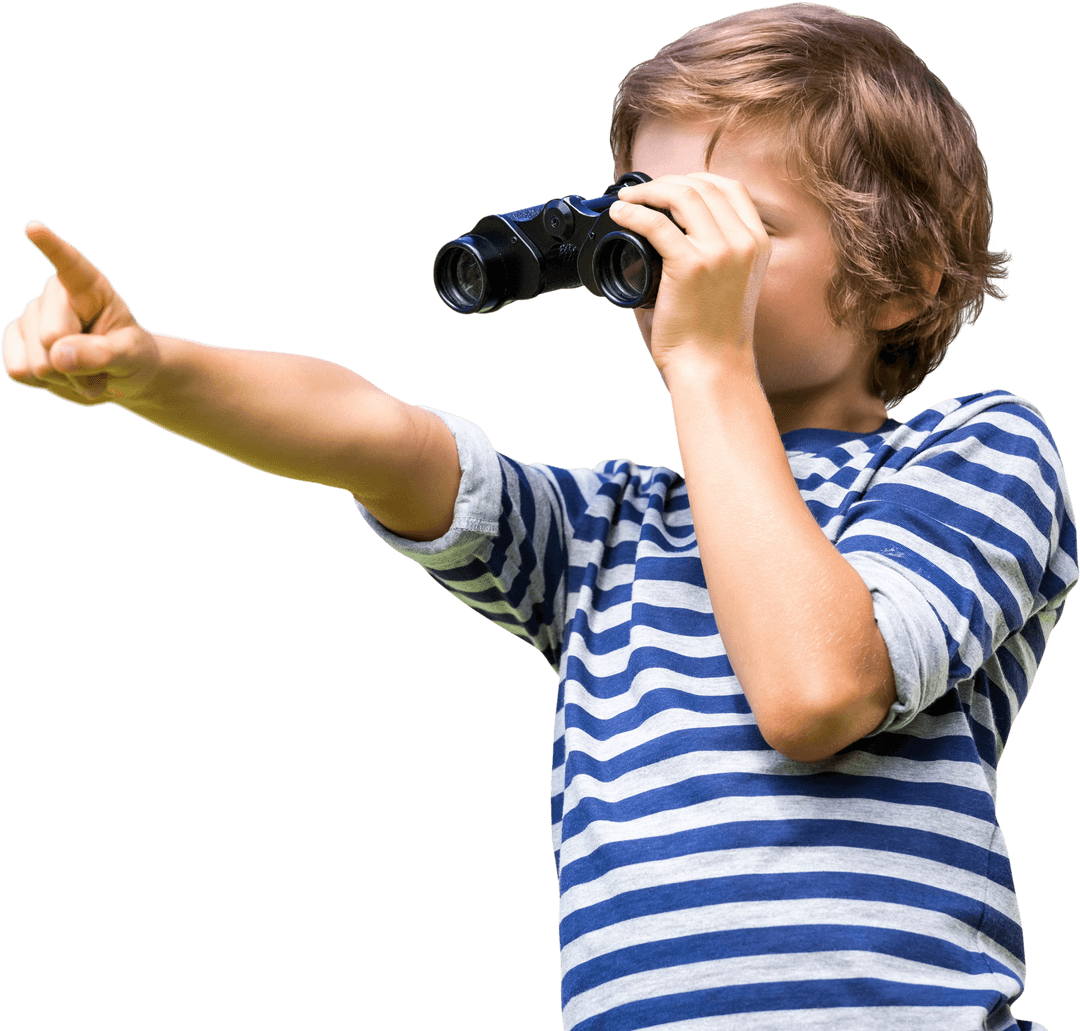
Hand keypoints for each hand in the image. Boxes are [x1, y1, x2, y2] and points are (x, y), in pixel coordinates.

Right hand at [2, 221, 160, 405]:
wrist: (117, 374)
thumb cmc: (131, 356)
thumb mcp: (131, 356)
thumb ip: (103, 354)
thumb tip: (57, 354)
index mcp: (88, 286)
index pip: (69, 263)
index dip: (51, 247)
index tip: (34, 228)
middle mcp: (53, 295)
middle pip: (51, 338)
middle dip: (78, 365)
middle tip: (101, 367)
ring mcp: (29, 318)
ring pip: (36, 362)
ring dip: (66, 379)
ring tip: (85, 371)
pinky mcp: (14, 343)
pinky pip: (20, 373)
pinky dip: (47, 386)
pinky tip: (62, 376)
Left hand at [607, 173, 770, 376]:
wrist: (712, 368)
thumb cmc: (711, 334)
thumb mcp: (729, 283)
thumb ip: (711, 252)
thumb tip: (668, 228)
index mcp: (757, 243)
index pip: (730, 188)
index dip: (696, 179)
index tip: (670, 187)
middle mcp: (743, 242)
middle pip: (703, 186)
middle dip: (667, 182)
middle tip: (641, 193)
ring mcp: (719, 252)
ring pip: (682, 196)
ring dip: (648, 191)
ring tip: (628, 200)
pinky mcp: (691, 266)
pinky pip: (656, 224)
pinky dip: (633, 213)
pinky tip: (620, 214)